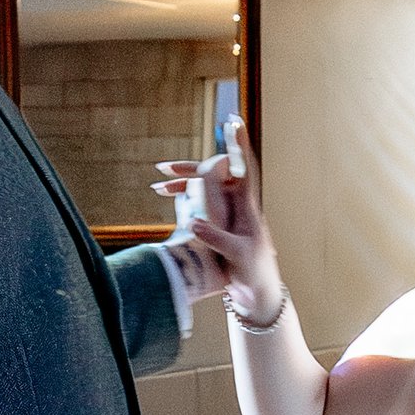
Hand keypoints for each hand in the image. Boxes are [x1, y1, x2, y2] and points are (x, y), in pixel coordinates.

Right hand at [154, 116, 282, 322]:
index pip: (243, 168)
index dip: (238, 144)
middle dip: (189, 169)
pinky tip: (170, 202)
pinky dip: (183, 204)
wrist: (257, 293)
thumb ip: (216, 237)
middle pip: (213, 176)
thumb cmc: (255, 272)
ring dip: (182, 186)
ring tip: (157, 187)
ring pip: (203, 191)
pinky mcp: (218, 228)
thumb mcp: (237, 255)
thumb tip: (192, 221)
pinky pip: (199, 208)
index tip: (233, 120)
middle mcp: (237, 206)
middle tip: (164, 168)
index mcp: (247, 207)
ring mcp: (227, 217)